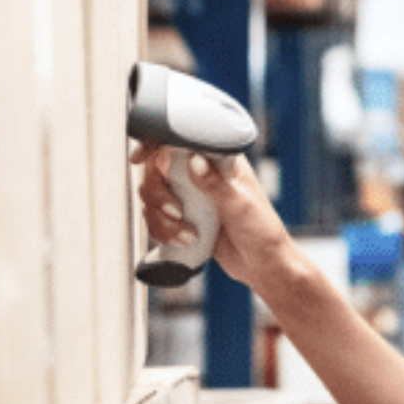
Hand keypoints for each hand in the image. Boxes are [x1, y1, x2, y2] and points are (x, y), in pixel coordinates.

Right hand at [132, 144, 292, 290]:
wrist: (263, 264)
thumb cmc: (262, 231)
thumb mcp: (241, 206)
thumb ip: (216, 184)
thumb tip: (194, 160)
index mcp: (219, 159)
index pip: (181, 139)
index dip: (155, 144)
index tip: (141, 157)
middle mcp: (202, 172)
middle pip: (157, 169)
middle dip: (158, 194)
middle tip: (176, 212)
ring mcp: (191, 194)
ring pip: (152, 195)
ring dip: (161, 218)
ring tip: (187, 234)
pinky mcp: (184, 216)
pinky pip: (156, 217)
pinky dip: (162, 230)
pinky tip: (183, 240)